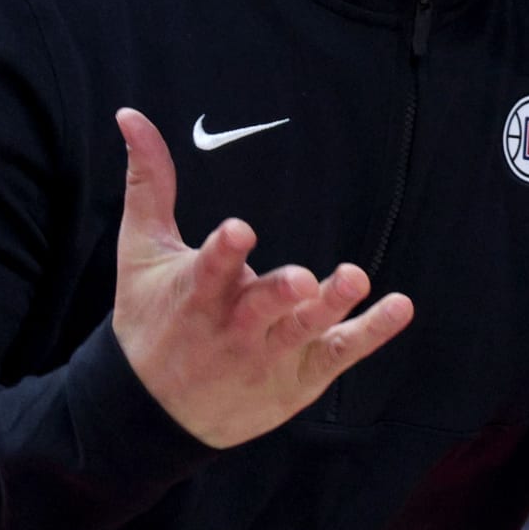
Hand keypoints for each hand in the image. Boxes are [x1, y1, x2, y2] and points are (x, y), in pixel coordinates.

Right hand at [111, 108, 414, 448]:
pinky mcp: (300, 376)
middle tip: (300, 279)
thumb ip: (148, 182)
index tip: (240, 231)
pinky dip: (371, 333)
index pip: (210, 271)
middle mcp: (233, 328)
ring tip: (356, 279)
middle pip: (261, 309)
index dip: (225, 252)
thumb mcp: (141, 252)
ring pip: (304, 332)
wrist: (150, 414)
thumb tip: (130, 114)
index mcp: (195, 295)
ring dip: (331, 306)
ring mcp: (270, 355)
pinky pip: (340, 354)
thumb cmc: (149, 319)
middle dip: (280, 293)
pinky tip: (398, 307)